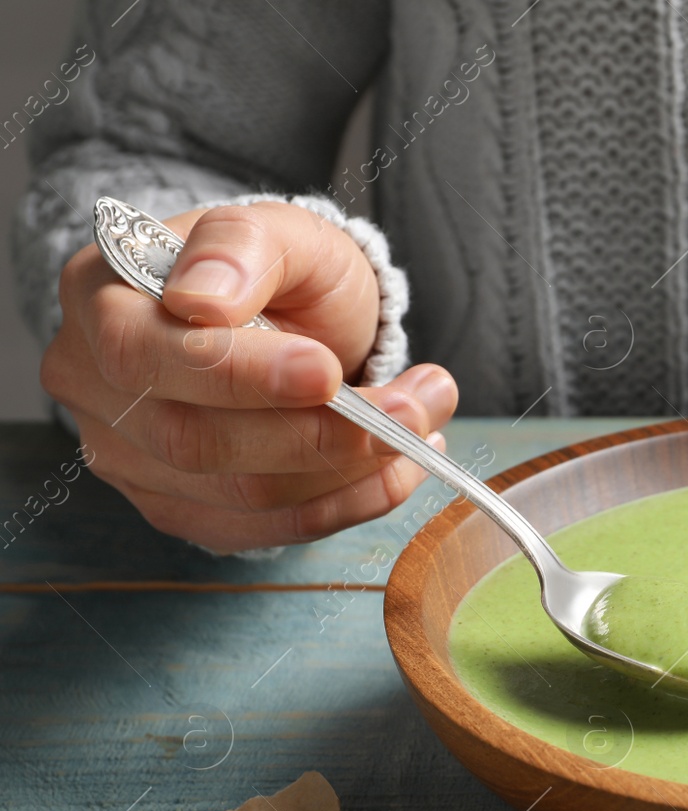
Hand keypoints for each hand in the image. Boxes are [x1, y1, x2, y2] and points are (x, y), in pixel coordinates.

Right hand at [42, 202, 456, 552]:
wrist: (295, 321)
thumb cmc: (279, 272)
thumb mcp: (280, 232)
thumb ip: (243, 247)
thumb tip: (204, 298)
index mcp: (98, 296)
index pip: (145, 353)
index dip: (240, 374)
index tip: (328, 371)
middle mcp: (94, 385)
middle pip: (195, 441)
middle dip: (319, 433)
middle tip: (414, 409)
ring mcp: (131, 457)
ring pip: (242, 495)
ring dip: (351, 469)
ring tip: (421, 423)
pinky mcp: (182, 510)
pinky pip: (269, 529)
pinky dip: (349, 503)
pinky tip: (395, 468)